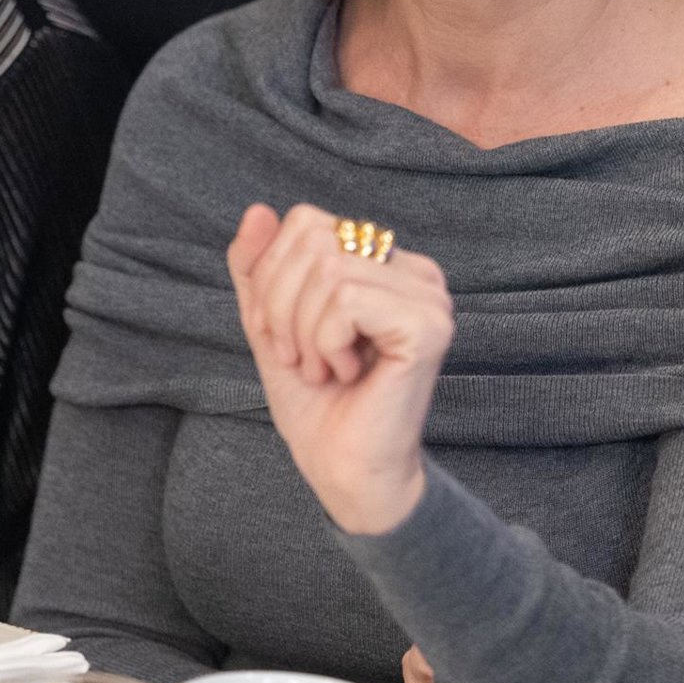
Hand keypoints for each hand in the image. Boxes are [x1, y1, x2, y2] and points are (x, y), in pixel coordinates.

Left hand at [227, 203, 453, 532]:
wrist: (346, 473)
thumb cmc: (316, 404)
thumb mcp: (271, 325)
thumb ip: (259, 269)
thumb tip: (255, 209)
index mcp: (385, 263)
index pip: (307, 221)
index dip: (272, 278)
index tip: (285, 336)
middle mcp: (415, 271)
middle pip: (313, 240)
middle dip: (282, 307)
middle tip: (301, 359)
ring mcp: (428, 295)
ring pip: (328, 271)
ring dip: (304, 333)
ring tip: (323, 369)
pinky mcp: (427, 325)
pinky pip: (347, 301)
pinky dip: (326, 343)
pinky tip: (348, 373)